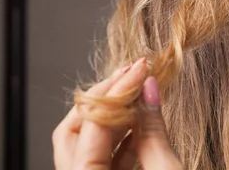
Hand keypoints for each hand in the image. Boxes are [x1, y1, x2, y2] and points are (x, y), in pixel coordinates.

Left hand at [52, 58, 181, 169]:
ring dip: (113, 116)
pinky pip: (104, 160)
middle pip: (74, 131)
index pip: (93, 123)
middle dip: (104, 99)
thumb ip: (154, 131)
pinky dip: (121, 138)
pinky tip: (141, 121)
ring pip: (88, 144)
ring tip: (138, 92)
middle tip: (130, 76)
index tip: (140, 69)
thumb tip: (149, 88)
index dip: (118, 90)